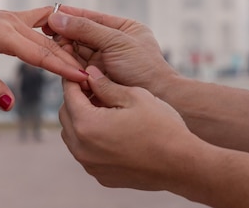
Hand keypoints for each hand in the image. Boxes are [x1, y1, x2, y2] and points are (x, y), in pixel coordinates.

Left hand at [0, 7, 86, 109]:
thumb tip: (11, 105)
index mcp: (2, 33)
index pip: (40, 53)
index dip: (63, 68)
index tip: (84, 78)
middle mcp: (10, 21)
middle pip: (48, 44)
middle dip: (71, 60)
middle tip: (94, 76)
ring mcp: (11, 17)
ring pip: (46, 33)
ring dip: (65, 47)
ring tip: (85, 60)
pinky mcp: (9, 18)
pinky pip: (39, 20)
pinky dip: (54, 29)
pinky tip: (66, 35)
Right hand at [47, 6, 178, 94]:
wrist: (158, 98)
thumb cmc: (144, 67)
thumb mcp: (116, 42)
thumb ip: (86, 29)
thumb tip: (57, 17)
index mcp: (123, 29)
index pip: (92, 18)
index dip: (71, 15)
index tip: (51, 14)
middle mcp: (113, 44)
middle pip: (82, 35)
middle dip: (65, 33)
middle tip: (48, 32)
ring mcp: (105, 63)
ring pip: (77, 52)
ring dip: (65, 49)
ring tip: (53, 46)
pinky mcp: (98, 80)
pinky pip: (78, 68)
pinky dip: (68, 64)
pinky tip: (59, 60)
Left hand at [60, 66, 193, 190]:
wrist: (181, 165)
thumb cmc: (161, 127)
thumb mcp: (134, 96)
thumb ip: (106, 85)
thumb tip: (90, 74)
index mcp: (87, 125)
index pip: (69, 94)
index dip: (75, 79)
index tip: (83, 72)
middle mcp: (82, 148)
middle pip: (66, 115)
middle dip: (77, 99)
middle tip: (96, 89)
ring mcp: (90, 165)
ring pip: (73, 135)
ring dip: (83, 119)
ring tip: (106, 109)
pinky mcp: (101, 176)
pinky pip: (86, 152)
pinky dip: (92, 139)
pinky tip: (113, 131)